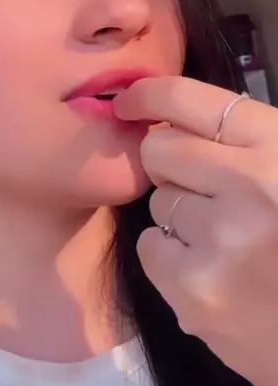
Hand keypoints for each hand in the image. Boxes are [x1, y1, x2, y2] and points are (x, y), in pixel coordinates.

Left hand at [113, 76, 277, 385]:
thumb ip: (254, 144)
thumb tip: (178, 118)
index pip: (192, 100)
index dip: (151, 94)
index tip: (131, 101)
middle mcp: (251, 185)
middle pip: (160, 149)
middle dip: (169, 162)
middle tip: (199, 185)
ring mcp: (219, 241)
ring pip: (158, 201)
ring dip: (180, 213)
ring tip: (225, 238)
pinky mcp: (193, 291)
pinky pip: (151, 247)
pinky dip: (171, 255)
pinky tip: (212, 269)